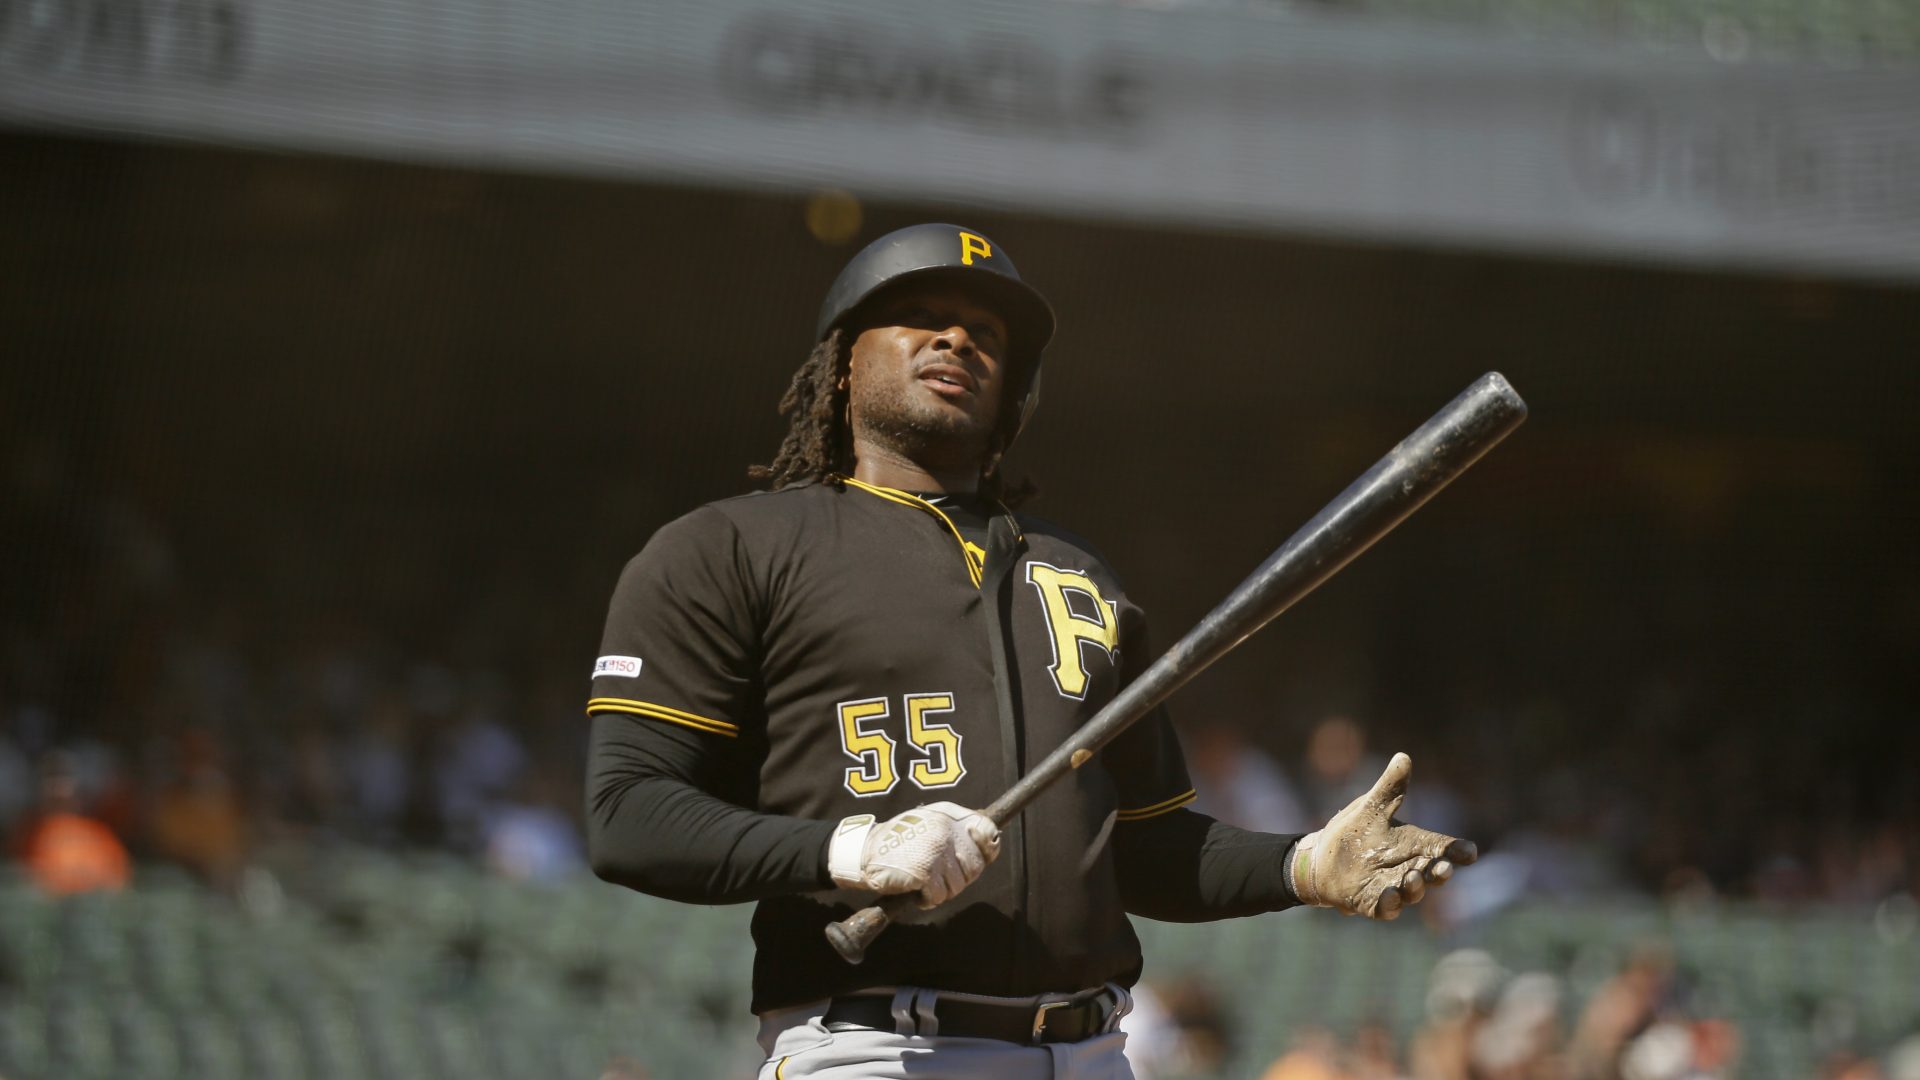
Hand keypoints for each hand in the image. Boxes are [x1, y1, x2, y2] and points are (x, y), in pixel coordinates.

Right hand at [828, 803, 1001, 908]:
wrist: (863, 852)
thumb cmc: (897, 840)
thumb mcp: (927, 820)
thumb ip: (954, 827)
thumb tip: (987, 842)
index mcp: (948, 815)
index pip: (987, 831)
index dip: (987, 848)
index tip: (977, 858)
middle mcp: (945, 830)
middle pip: (975, 867)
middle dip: (959, 878)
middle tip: (937, 876)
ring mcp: (935, 851)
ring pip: (957, 885)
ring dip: (941, 890)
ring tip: (922, 881)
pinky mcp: (924, 871)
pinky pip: (938, 896)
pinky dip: (926, 900)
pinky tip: (914, 890)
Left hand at [1291, 752, 1476, 919]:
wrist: (1321, 859)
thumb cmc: (1354, 832)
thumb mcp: (1372, 806)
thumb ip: (1390, 787)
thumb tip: (1403, 756)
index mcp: (1412, 844)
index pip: (1440, 847)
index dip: (1456, 850)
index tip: (1470, 852)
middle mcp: (1407, 868)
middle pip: (1431, 873)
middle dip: (1439, 872)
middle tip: (1444, 868)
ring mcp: (1391, 887)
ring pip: (1411, 892)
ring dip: (1415, 887)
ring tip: (1413, 878)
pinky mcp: (1371, 902)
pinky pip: (1385, 908)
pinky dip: (1389, 904)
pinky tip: (1390, 897)